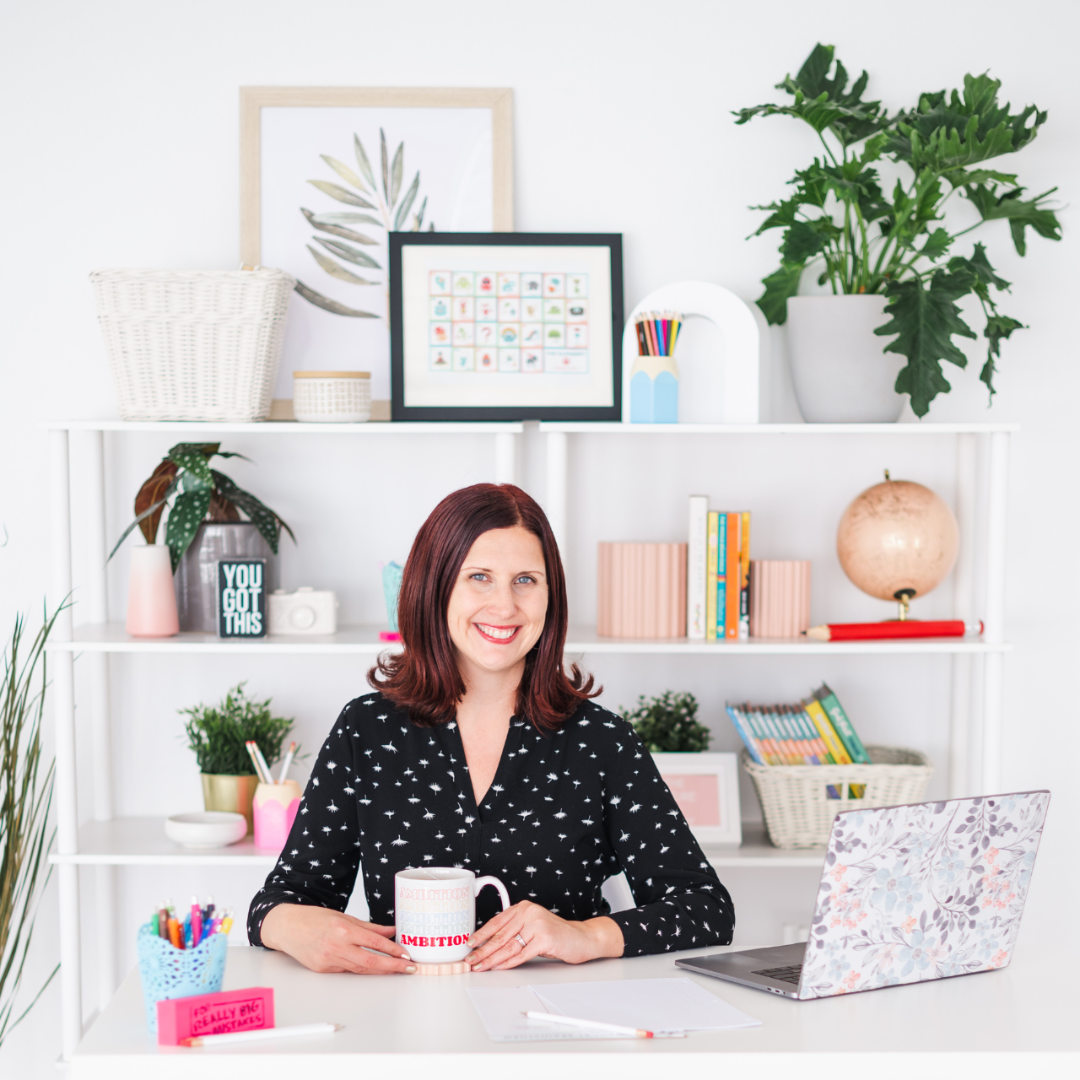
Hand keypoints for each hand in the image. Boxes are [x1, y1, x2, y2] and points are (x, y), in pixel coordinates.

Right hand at [260, 903, 415, 974]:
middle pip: (370, 962)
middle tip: (409, 968)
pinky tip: (373, 968)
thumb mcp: (344, 917)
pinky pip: (347, 971)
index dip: (393, 950)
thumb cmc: (314, 919)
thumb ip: (369, 926)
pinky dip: (361, 969)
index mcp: (343, 929)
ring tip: (396, 969)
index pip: (374, 942)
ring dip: (380, 970)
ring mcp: (329, 960)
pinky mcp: (323, 970)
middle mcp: (336, 947)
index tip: (406, 954)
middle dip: (392, 966)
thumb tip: (391, 931)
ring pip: (360, 969)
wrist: (288, 927)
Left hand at [466, 900, 623, 970]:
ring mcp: (537, 924)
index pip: (497, 921)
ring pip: (508, 945)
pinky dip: (508, 963)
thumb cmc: (556, 935)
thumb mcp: (533, 926)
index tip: (469, 944)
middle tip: (471, 960)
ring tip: (481, 966)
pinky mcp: (544, 938)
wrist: (582, 938)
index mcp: (523, 907)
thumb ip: (515, 930)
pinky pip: (521, 954)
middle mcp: (529, 912)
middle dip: (483, 950)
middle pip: (500, 935)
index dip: (481, 934)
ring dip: (492, 958)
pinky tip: (498, 967)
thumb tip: (489, 944)